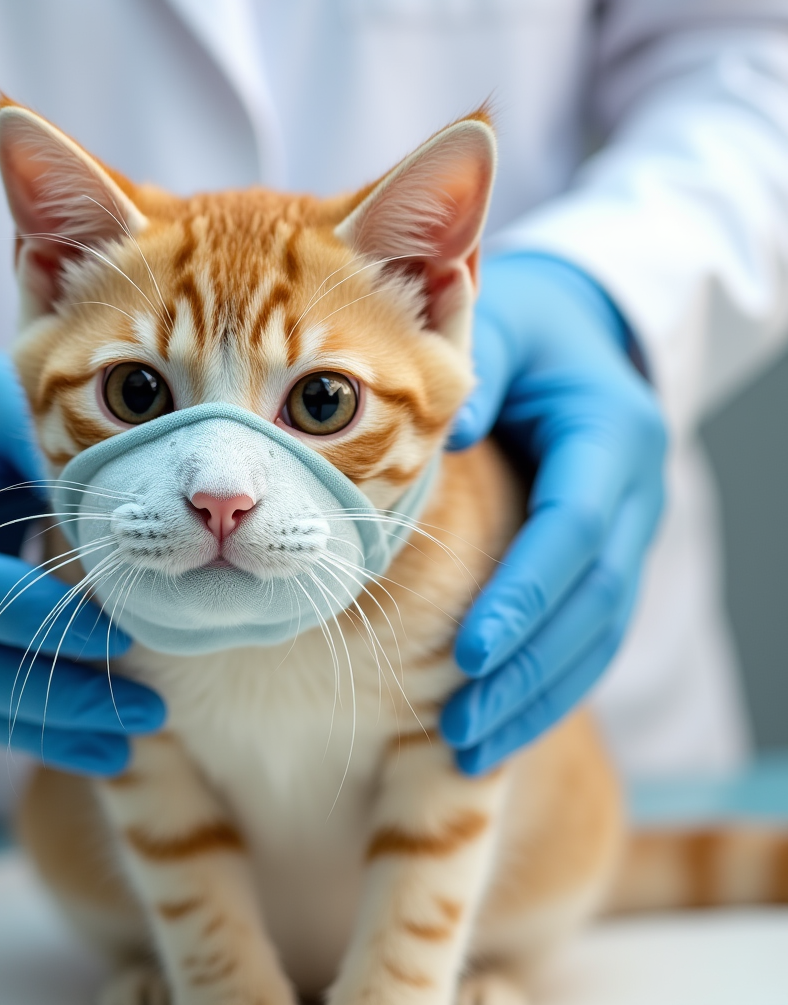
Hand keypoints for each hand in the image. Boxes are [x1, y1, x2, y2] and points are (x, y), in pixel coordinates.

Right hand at [0, 352, 163, 774]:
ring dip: (43, 727)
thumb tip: (146, 520)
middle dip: (54, 694)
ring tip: (125, 742)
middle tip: (146, 709)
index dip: (42, 618)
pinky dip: (22, 723)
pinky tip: (88, 739)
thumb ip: (57, 457)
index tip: (125, 634)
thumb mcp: (14, 405)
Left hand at [440, 252, 665, 773]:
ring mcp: (630, 535)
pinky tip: (497, 723)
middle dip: (528, 669)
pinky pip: (588, 635)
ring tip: (468, 748)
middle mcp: (636, 494)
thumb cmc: (526, 331)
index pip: (574, 528)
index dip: (526, 592)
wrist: (579, 337)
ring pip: (597, 634)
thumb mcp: (502, 328)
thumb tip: (441, 436)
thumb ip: (474, 371)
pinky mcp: (608, 560)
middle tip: (459, 728)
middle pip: (592, 601)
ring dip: (536, 696)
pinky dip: (546, 684)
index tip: (467, 650)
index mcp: (612, 436)